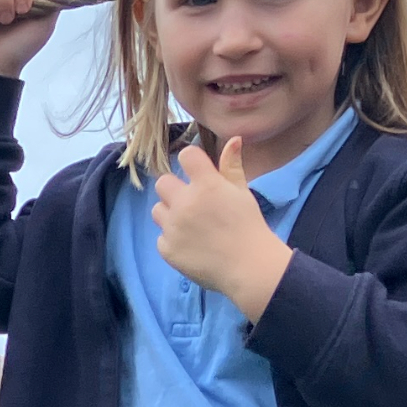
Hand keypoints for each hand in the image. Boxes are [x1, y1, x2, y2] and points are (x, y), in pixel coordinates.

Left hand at [148, 137, 291, 319]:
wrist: (249, 268)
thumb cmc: (248, 226)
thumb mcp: (242, 193)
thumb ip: (231, 166)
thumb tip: (233, 138)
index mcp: (206, 185)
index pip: (186, 156)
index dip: (192, 162)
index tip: (199, 173)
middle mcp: (185, 203)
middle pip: (163, 183)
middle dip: (175, 190)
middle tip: (193, 204)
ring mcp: (173, 227)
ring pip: (157, 210)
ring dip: (170, 214)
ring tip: (190, 226)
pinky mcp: (166, 249)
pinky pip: (161, 237)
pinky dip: (173, 240)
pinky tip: (191, 246)